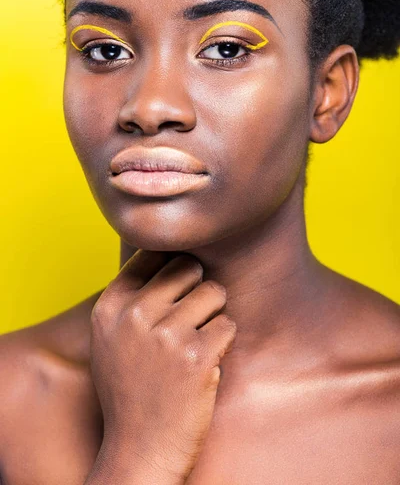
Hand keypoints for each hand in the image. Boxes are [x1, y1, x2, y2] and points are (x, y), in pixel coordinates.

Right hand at [88, 249, 236, 482]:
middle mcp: (135, 314)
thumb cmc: (130, 389)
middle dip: (197, 288)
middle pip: (188, 266)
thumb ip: (131, 297)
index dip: (172, 265)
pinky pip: (228, 324)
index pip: (151, 252)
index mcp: (110, 306)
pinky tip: (205, 364)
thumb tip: (169, 252)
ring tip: (196, 343)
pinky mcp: (197, 356)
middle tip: (191, 319)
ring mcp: (166, 335)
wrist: (140, 450)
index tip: (178, 285)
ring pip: (214, 292)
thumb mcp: (110, 338)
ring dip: (213, 316)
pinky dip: (223, 343)